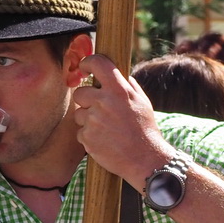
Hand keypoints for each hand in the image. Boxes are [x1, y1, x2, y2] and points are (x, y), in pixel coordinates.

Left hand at [70, 55, 176, 190]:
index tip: (85, 67)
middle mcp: (104, 102)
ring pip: (79, 113)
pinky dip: (89, 136)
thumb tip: (121, 76)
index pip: (97, 64)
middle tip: (100, 111)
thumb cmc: (145, 129)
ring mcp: (93, 120)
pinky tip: (104, 140)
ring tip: (106, 129)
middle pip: (79, 93)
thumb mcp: (143, 102)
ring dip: (88, 120)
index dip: (88, 63)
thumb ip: (129, 86)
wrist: (144, 159)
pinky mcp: (87, 137)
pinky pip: (80, 132)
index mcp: (119, 90)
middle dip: (86, 101)